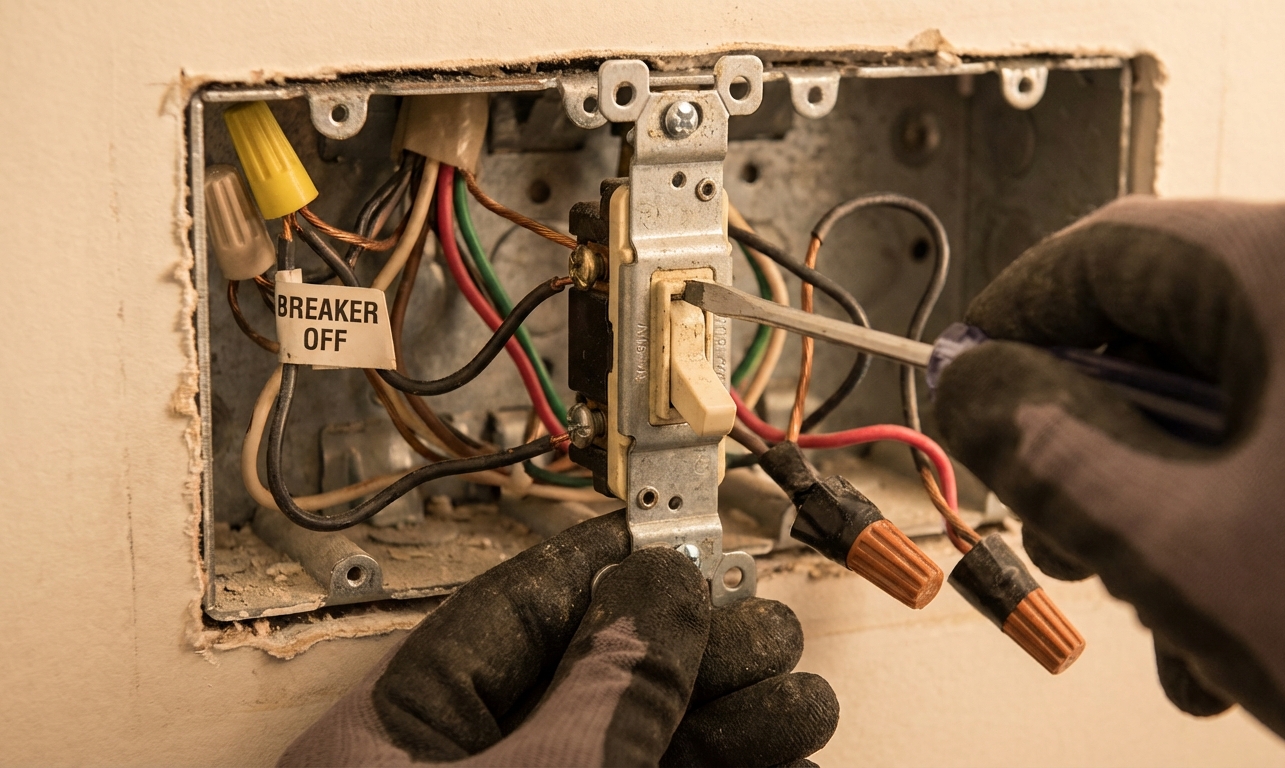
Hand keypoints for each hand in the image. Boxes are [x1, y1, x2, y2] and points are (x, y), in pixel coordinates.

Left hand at [278, 510, 837, 766]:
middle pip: (595, 673)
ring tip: (800, 695)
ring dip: (736, 710)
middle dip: (697, 639)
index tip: (682, 526)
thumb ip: (596, 692)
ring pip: (646, 740)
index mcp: (399, 737)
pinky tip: (788, 754)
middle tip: (764, 624)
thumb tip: (661, 590)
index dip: (609, 555)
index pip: (513, 606)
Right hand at [934, 194, 1284, 766]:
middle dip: (1092, 435)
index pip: (1101, 251)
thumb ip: (1045, 451)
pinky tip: (1230, 603)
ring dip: (1165, 492)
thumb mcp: (1177, 546)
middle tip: (1059, 514)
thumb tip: (974, 390)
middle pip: (1166, 325)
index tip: (968, 379)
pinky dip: (1244, 501)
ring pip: (1231, 387)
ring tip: (1152, 595)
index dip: (1012, 321)